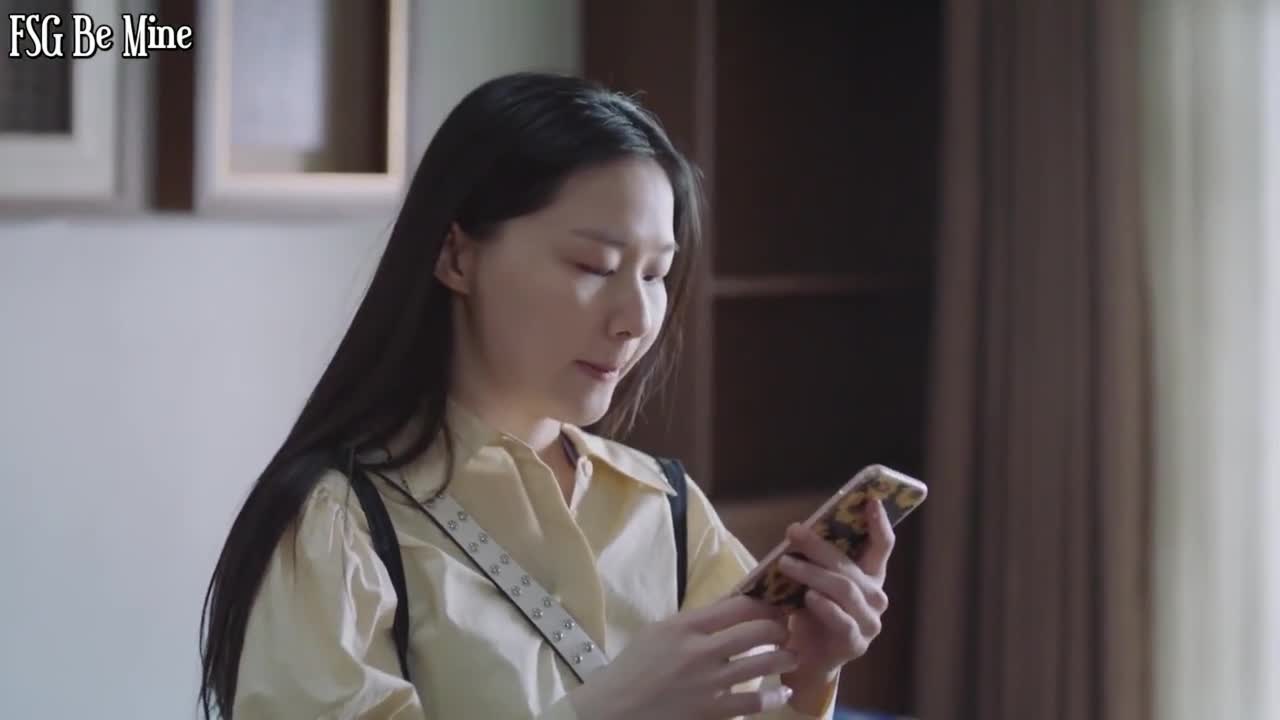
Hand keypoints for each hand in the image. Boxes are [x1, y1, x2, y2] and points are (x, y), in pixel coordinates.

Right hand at [568, 594, 798, 719]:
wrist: (615, 710)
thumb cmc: (634, 667)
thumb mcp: (660, 632)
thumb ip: (695, 621)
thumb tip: (732, 606)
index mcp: (685, 626)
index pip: (738, 605)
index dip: (764, 603)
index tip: (774, 605)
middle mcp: (700, 651)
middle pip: (758, 630)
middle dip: (780, 628)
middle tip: (786, 629)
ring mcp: (709, 684)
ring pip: (764, 663)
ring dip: (785, 658)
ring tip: (791, 657)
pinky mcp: (713, 712)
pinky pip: (755, 702)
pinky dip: (774, 696)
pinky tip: (782, 692)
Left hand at [776, 498, 895, 690]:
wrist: (804, 659)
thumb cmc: (809, 613)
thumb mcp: (813, 581)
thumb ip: (815, 561)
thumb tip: (798, 530)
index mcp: (870, 576)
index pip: (882, 546)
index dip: (879, 522)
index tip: (869, 500)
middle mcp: (876, 597)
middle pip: (852, 566)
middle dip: (820, 547)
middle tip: (794, 532)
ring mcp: (869, 622)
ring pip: (845, 590)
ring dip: (813, 574)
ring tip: (786, 564)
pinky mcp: (856, 644)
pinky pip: (842, 621)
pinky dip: (824, 607)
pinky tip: (809, 598)